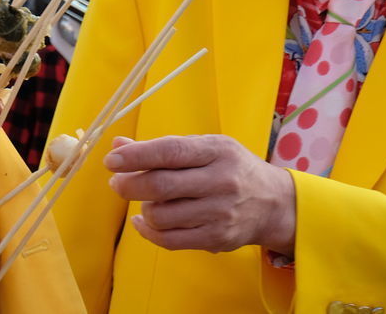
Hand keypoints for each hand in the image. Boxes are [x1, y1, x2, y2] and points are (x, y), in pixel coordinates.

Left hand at [105, 134, 296, 254]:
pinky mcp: (217, 239)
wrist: (274, 203)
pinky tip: (144, 222)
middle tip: (117, 182)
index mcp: (217, 151)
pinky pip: (170, 240)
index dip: (135, 156)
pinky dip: (148, 232)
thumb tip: (118, 145)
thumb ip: (163, 148)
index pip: (169, 152)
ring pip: (162, 215)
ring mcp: (219, 213)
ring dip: (144, 208)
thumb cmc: (231, 168)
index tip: (111, 160)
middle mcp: (221, 181)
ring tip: (147, 200)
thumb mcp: (205, 148)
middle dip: (129, 185)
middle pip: (161, 186)